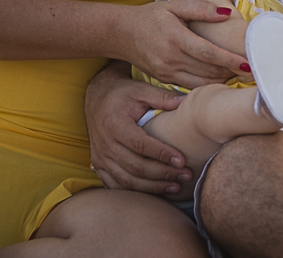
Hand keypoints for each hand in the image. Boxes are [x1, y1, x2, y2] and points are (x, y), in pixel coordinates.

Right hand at [84, 62, 194, 194]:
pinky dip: (136, 192)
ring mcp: (99, 157)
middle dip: (163, 174)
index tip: (182, 160)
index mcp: (114, 124)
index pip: (140, 144)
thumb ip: (162, 96)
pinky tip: (155, 192)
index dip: (161, 154)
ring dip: (153, 187)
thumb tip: (186, 101)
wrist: (96, 97)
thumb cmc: (122, 93)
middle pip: (135, 166)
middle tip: (186, 175)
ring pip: (127, 180)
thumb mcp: (141, 90)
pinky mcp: (98, 165)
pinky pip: (116, 185)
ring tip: (176, 186)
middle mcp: (104, 143)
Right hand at [119, 0, 247, 87]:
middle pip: (208, 71)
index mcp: (176, 38)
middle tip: (252, 70)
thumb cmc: (149, 17)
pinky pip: (191, 86)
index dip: (230, 60)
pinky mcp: (164, 80)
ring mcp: (167, 72)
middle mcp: (171, 59)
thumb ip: (200, 9)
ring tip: (239, 75)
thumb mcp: (173, 6)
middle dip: (232, 72)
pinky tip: (220, 78)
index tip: (248, 64)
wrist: (120, 33)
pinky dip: (207, 84)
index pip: (209, 53)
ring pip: (201, 83)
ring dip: (222, 81)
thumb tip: (227, 13)